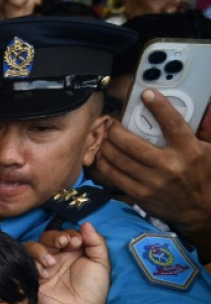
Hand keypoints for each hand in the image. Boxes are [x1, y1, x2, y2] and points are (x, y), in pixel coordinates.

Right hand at [25, 222, 110, 303]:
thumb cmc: (92, 292)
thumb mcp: (101, 265)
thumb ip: (96, 243)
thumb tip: (86, 223)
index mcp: (73, 252)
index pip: (66, 233)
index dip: (69, 234)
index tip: (75, 242)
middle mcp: (56, 256)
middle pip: (47, 236)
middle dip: (54, 237)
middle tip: (63, 244)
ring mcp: (42, 266)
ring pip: (33, 246)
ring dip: (42, 250)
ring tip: (52, 263)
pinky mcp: (31, 276)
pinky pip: (25, 261)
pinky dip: (33, 262)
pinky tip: (44, 272)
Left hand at [96, 90, 210, 257]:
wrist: (201, 209)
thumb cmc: (201, 174)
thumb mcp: (204, 151)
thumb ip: (187, 133)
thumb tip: (167, 111)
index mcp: (189, 151)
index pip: (172, 124)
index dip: (159, 106)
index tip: (146, 94)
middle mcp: (169, 166)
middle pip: (132, 144)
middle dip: (115, 130)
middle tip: (110, 123)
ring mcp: (152, 182)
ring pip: (119, 159)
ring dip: (106, 145)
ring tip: (103, 136)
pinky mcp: (140, 194)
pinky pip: (114, 176)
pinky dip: (104, 163)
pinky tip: (102, 155)